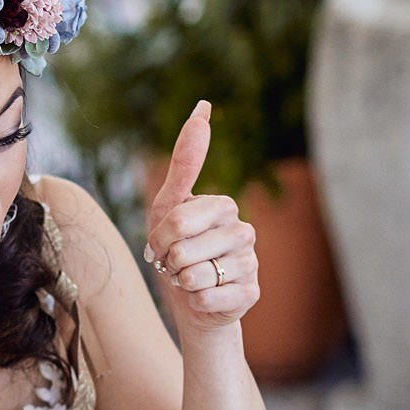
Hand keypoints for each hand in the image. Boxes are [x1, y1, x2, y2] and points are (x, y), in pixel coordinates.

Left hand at [144, 100, 258, 333]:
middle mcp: (244, 231)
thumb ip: (185, 162)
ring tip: (191, 279)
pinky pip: (205, 299)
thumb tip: (204, 107)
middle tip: (176, 264)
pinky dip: (194, 302)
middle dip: (167, 262)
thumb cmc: (178, 251)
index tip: (162, 244)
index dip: (159, 238)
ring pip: (193, 276)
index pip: (176, 220)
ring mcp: (250, 263)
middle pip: (181, 248)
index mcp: (224, 206)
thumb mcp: (170, 207)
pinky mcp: (249, 293)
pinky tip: (204, 298)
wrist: (193, 302)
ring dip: (181, 283)